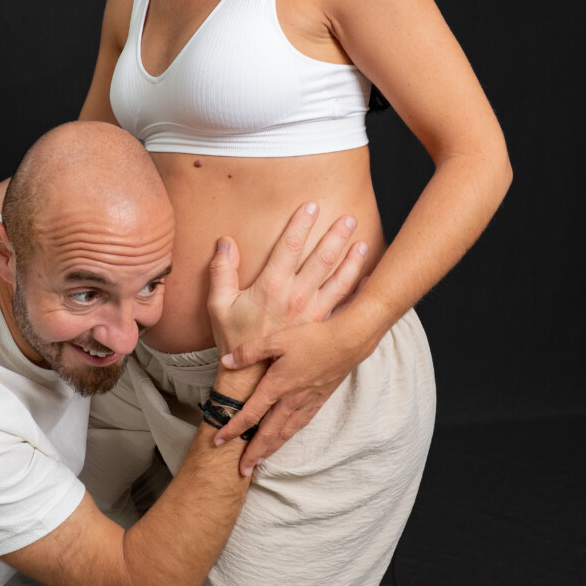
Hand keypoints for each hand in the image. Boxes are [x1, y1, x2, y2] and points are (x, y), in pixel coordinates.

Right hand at [206, 204, 367, 407]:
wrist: (251, 378)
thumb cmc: (233, 339)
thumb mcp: (218, 305)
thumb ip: (222, 271)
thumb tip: (225, 241)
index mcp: (271, 286)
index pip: (289, 246)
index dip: (300, 224)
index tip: (311, 206)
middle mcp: (296, 296)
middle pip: (320, 259)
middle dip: (335, 236)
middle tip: (348, 218)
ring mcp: (311, 312)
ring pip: (337, 280)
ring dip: (351, 260)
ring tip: (362, 243)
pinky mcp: (320, 326)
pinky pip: (342, 304)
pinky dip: (356, 290)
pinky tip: (366, 279)